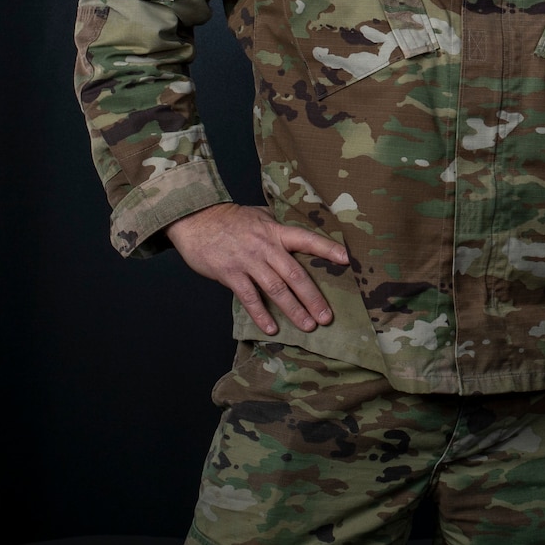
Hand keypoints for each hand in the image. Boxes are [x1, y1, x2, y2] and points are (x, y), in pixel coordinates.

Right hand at [164, 203, 349, 335]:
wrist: (196, 219)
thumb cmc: (230, 219)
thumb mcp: (259, 215)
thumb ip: (277, 226)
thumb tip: (296, 230)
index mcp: (276, 231)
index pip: (308, 240)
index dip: (328, 249)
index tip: (348, 260)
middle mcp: (266, 247)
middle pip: (295, 274)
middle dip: (313, 297)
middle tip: (327, 317)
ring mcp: (248, 261)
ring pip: (276, 289)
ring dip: (293, 310)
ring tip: (308, 326)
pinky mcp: (230, 274)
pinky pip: (249, 298)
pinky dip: (261, 314)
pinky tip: (272, 329)